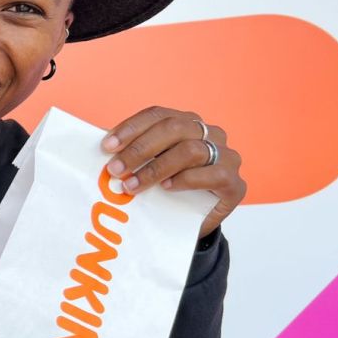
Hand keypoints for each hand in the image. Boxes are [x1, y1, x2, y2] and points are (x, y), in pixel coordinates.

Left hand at [100, 106, 245, 238]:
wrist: (191, 223)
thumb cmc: (167, 188)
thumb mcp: (148, 167)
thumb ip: (132, 154)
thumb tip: (102, 148)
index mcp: (186, 122)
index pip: (157, 115)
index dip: (131, 128)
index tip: (107, 146)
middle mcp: (210, 133)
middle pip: (173, 128)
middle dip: (139, 149)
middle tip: (115, 169)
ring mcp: (226, 155)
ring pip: (191, 150)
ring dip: (156, 168)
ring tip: (133, 185)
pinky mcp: (235, 183)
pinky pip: (213, 173)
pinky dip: (186, 179)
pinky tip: (167, 188)